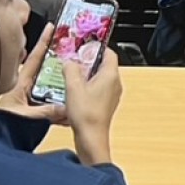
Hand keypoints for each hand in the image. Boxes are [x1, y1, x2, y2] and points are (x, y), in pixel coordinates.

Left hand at [0, 24, 65, 124]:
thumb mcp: (24, 117)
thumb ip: (46, 112)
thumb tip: (67, 107)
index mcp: (19, 83)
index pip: (34, 57)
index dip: (43, 41)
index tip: (51, 26)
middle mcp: (25, 88)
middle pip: (47, 70)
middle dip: (61, 62)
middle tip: (75, 54)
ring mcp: (29, 99)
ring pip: (51, 89)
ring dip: (64, 87)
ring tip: (79, 82)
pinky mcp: (32, 112)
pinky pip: (51, 106)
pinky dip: (62, 108)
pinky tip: (72, 111)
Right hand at [61, 51, 121, 165]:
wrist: (91, 138)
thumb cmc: (86, 114)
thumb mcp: (73, 87)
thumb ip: (70, 69)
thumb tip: (69, 61)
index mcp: (110, 75)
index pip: (109, 53)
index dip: (96, 48)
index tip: (83, 46)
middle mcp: (115, 84)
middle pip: (103, 65)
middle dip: (88, 61)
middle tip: (73, 60)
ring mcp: (112, 95)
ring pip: (100, 77)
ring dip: (86, 75)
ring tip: (70, 75)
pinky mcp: (105, 104)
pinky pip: (98, 89)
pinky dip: (87, 86)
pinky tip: (73, 91)